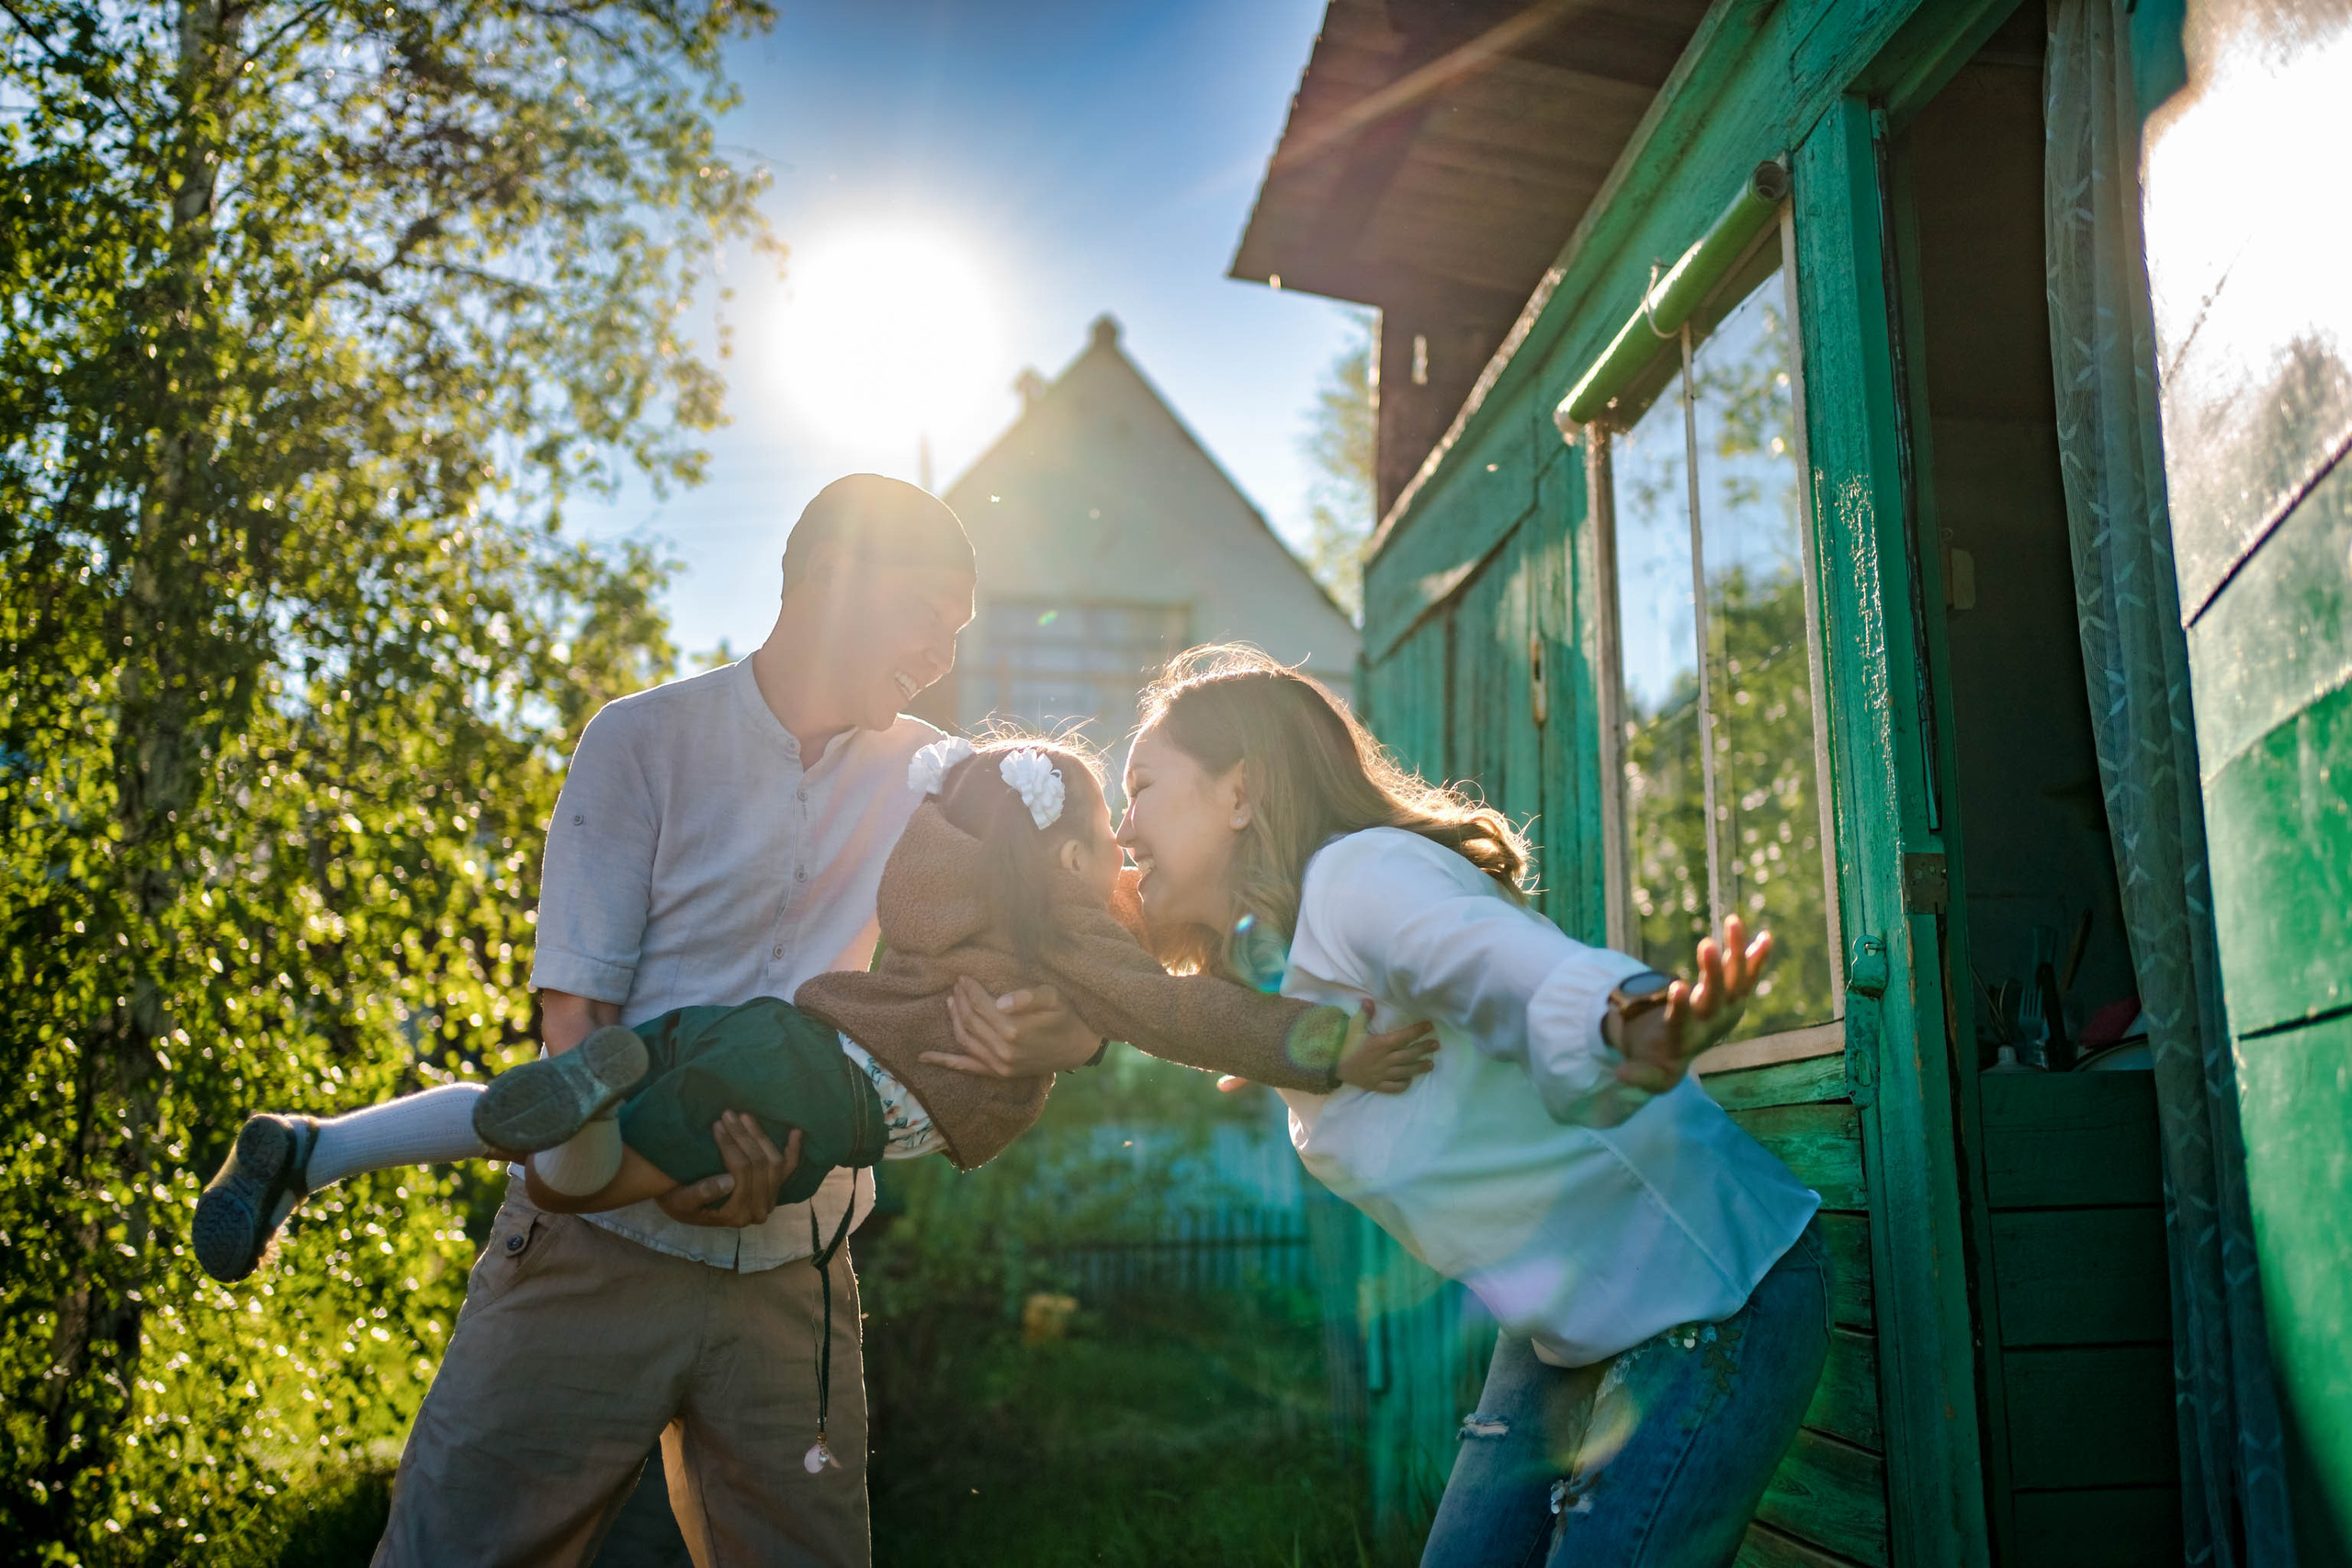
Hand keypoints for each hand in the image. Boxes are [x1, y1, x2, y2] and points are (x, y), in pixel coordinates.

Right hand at [654, 1115, 802, 1227]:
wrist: (686, 1206)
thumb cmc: (678, 1201)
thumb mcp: (680, 1201)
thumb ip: (701, 1193)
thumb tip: (728, 1181)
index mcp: (736, 1214)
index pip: (741, 1172)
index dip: (730, 1145)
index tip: (717, 1124)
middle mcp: (757, 1211)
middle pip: (760, 1165)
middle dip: (744, 1136)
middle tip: (728, 1114)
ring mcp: (769, 1200)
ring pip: (774, 1163)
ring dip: (760, 1136)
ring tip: (744, 1116)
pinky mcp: (773, 1190)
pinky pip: (788, 1169)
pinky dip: (793, 1150)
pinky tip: (795, 1131)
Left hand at [922, 976, 1102, 1076]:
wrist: (1079, 1047)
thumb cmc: (1067, 1016)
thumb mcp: (1054, 998)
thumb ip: (1028, 997)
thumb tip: (1000, 1001)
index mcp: (1014, 1030)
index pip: (981, 1005)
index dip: (970, 989)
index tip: (963, 976)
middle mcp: (1003, 1050)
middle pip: (971, 1020)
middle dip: (960, 1000)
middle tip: (956, 983)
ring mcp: (1000, 1065)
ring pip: (965, 1039)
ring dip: (954, 1019)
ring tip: (950, 1001)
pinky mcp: (1000, 1073)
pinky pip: (967, 1068)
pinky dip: (945, 1061)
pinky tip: (924, 1057)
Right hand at [1336, 1005, 1438, 1093]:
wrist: (1330, 1065)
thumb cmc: (1343, 1044)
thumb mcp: (1353, 1028)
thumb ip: (1364, 1015)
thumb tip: (1369, 1000)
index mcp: (1380, 1044)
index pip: (1404, 1036)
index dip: (1418, 1031)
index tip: (1430, 1026)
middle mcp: (1384, 1060)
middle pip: (1409, 1054)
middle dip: (1424, 1049)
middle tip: (1436, 1045)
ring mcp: (1382, 1074)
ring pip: (1405, 1071)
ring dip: (1419, 1067)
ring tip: (1431, 1064)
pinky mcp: (1377, 1085)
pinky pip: (1394, 1087)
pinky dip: (1403, 1084)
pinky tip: (1409, 1079)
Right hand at [1613, 916, 1775, 1094]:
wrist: (1682, 1050)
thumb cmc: (1658, 1057)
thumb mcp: (1648, 1072)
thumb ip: (1639, 1074)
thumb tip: (1621, 1073)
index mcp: (1686, 1039)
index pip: (1684, 1022)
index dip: (1681, 1006)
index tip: (1677, 986)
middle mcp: (1711, 1023)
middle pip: (1715, 997)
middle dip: (1713, 971)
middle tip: (1706, 944)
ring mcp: (1727, 1008)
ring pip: (1736, 980)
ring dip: (1737, 953)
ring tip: (1733, 922)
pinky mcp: (1735, 996)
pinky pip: (1748, 975)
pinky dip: (1757, 957)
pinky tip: (1767, 936)